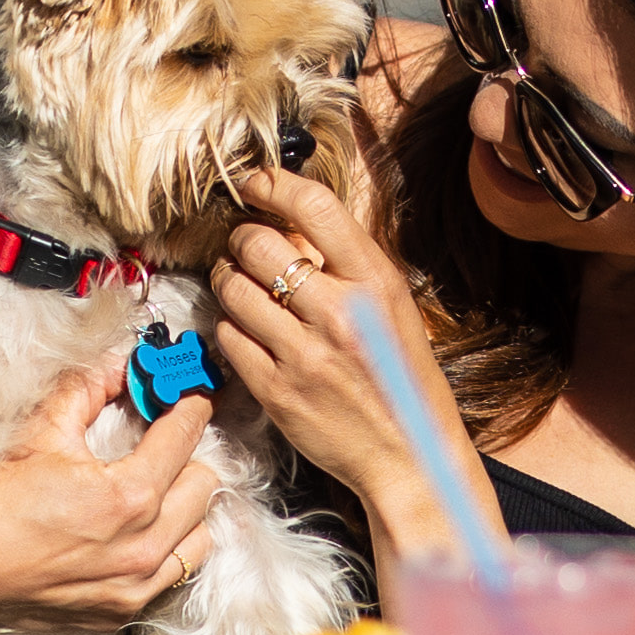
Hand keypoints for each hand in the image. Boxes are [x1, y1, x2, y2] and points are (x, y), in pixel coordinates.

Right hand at [0, 356, 221, 622]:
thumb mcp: (41, 433)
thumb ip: (86, 391)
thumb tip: (117, 364)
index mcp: (127, 497)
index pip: (184, 436)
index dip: (189, 406)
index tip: (189, 397)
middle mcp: (143, 545)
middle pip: (204, 483)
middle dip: (185, 457)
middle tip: (160, 444)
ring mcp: (137, 583)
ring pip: (200, 532)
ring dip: (184, 506)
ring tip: (154, 491)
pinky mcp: (124, 608)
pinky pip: (177, 570)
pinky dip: (171, 546)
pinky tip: (143, 531)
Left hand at [205, 165, 490, 560]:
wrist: (407, 451)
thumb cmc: (399, 374)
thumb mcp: (390, 306)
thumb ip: (345, 263)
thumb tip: (286, 220)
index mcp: (375, 282)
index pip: (315, 207)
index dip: (273, 183)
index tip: (255, 183)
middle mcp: (339, 313)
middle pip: (258, 244)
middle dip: (241, 238)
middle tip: (245, 246)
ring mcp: (303, 353)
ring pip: (233, 288)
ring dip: (227, 277)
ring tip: (240, 283)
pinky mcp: (275, 389)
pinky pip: (227, 335)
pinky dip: (230, 324)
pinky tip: (247, 327)